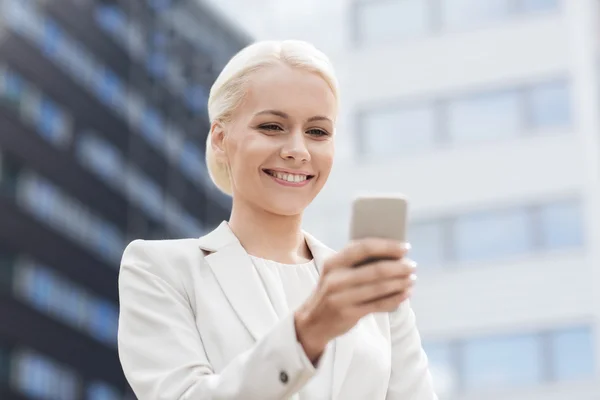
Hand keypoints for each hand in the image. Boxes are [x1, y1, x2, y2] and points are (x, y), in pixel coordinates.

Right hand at [294, 238, 415, 362]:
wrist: (312, 322)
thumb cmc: (333, 291)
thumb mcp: (336, 273)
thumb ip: (357, 263)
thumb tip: (394, 254)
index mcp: (333, 262)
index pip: (363, 248)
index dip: (387, 246)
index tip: (405, 247)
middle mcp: (335, 279)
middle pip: (375, 269)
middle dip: (398, 267)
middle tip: (412, 265)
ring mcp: (341, 298)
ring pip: (379, 288)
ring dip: (400, 283)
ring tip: (412, 279)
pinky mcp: (349, 314)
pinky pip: (378, 305)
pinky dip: (395, 299)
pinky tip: (405, 294)